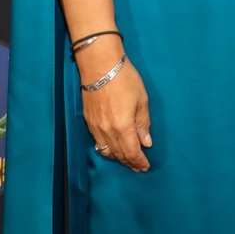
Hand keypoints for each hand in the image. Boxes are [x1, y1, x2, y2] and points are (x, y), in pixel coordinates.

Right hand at [78, 45, 151, 171]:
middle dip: (129, 162)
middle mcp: (107, 131)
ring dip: (117, 158)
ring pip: (106, 151)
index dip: (139, 161)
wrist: (100, 66)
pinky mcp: (88, 121)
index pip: (132, 151)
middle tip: (138, 168)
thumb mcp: (141, 100)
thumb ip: (143, 123)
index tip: (145, 167)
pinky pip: (97, 143)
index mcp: (123, 127)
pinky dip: (106, 149)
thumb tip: (146, 142)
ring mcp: (95, 127)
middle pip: (118, 154)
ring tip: (126, 161)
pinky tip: (112, 149)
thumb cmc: (125, 79)